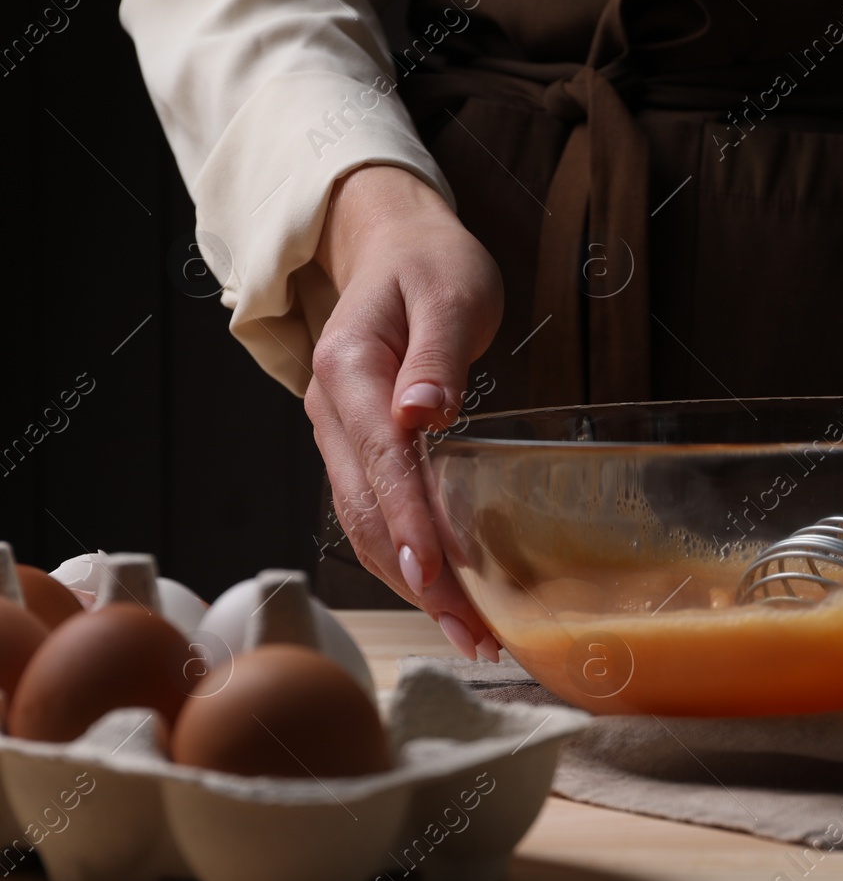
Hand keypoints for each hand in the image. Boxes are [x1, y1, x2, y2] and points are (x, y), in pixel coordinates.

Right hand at [305, 165, 504, 657]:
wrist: (393, 246)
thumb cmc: (431, 265)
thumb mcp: (449, 292)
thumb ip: (438, 354)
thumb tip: (425, 412)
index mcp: (348, 370)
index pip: (381, 461)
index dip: (409, 524)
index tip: (438, 579)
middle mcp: (331, 411)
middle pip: (366, 511)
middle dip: (419, 580)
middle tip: (474, 635)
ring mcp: (339, 435)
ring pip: (365, 526)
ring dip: (414, 585)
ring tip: (471, 634)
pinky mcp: (359, 450)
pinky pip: (376, 515)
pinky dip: (409, 560)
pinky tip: (449, 596)